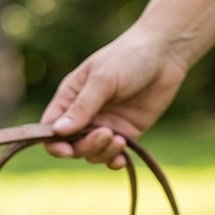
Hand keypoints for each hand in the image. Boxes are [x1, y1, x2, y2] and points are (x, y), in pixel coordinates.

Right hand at [40, 27, 190, 168]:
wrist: (165, 54)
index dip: (54, 143)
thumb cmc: (128, 57)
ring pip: (91, 153)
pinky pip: (113, 154)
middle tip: (106, 134)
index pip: (50, 129)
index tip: (67, 149)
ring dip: (102, 152)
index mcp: (69, 99)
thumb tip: (58, 132)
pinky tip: (121, 160)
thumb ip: (82, 107)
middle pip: (71, 145)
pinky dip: (114, 160)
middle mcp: (83, 115)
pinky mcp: (125, 132)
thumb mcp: (102, 79)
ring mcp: (104, 125)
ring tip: (119, 140)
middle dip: (85, 146)